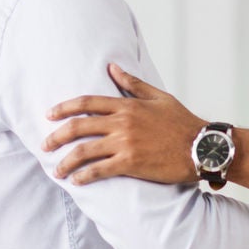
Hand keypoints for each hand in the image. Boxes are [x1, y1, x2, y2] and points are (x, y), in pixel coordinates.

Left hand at [43, 63, 206, 184]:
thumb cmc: (183, 123)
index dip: (64, 108)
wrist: (203, 147)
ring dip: (66, 161)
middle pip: (78, 127)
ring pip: (84, 151)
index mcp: (127, 105)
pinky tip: (76, 181)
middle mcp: (122, 122)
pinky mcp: (131, 164)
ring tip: (57, 171)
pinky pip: (99, 170)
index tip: (49, 115)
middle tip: (45, 145)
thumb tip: (112, 68)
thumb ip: (132, 84)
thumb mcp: (159, 97)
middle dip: (56, 136)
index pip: (87, 103)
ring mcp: (125, 143)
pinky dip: (84, 176)